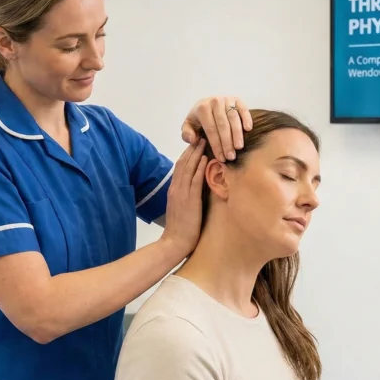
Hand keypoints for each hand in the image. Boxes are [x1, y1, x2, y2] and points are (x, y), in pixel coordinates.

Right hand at [160, 139, 207, 257]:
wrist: (174, 243)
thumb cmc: (180, 230)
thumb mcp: (181, 209)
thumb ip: (186, 197)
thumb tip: (195, 190)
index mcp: (174, 190)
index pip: (180, 167)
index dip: (188, 154)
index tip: (195, 144)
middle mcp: (176, 189)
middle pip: (183, 163)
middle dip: (192, 149)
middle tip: (201, 135)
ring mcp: (182, 194)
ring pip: (188, 168)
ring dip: (197, 153)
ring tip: (204, 141)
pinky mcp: (189, 200)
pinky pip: (194, 180)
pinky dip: (199, 168)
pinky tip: (206, 158)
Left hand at [180, 96, 252, 161]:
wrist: (206, 103)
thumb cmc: (198, 119)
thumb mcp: (188, 126)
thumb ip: (186, 134)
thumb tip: (193, 140)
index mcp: (202, 108)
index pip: (211, 130)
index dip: (216, 145)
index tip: (221, 158)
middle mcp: (215, 102)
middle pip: (223, 125)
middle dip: (227, 143)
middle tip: (231, 156)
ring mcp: (226, 100)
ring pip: (233, 118)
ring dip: (237, 134)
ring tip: (239, 147)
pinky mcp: (236, 99)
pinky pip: (243, 109)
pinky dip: (246, 118)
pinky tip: (248, 129)